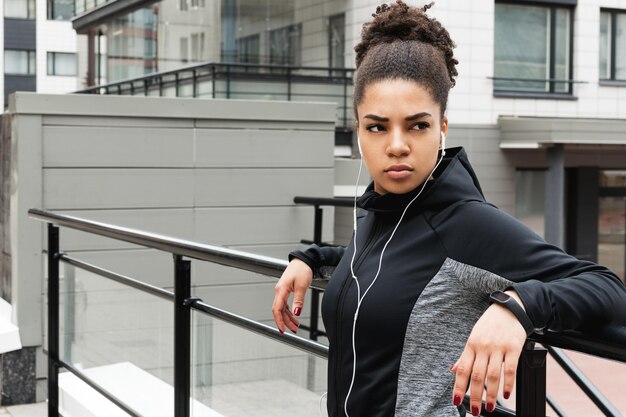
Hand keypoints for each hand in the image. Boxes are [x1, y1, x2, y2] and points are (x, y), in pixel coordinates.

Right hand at [272, 258, 312, 333]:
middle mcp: (279, 291)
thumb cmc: (302, 269)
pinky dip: (289, 312)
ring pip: (282, 308)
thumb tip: (296, 313)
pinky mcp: (285, 290)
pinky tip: (294, 316)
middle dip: (285, 322)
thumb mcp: (302, 286)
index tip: (282, 330)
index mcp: (281, 290)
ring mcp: (282, 291)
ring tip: (296, 326)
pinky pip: (285, 304)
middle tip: (293, 330)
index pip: (277, 309)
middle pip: (279, 311)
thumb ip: (298, 300)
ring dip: (288, 318)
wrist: (303, 260)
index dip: (279, 321)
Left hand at [451, 291, 526, 415]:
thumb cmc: (490, 324)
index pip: (462, 369)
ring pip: (493, 375)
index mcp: (471, 345)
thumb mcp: (473, 337)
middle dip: (474, 396)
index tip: (455, 400)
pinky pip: (510, 369)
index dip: (458, 386)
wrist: (510, 309)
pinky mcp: (513, 348)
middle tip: (474, 411)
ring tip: (489, 407)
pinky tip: (506, 394)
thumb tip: (453, 370)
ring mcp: (498, 348)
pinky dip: (508, 384)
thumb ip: (465, 356)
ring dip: (491, 394)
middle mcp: (483, 347)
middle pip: (477, 375)